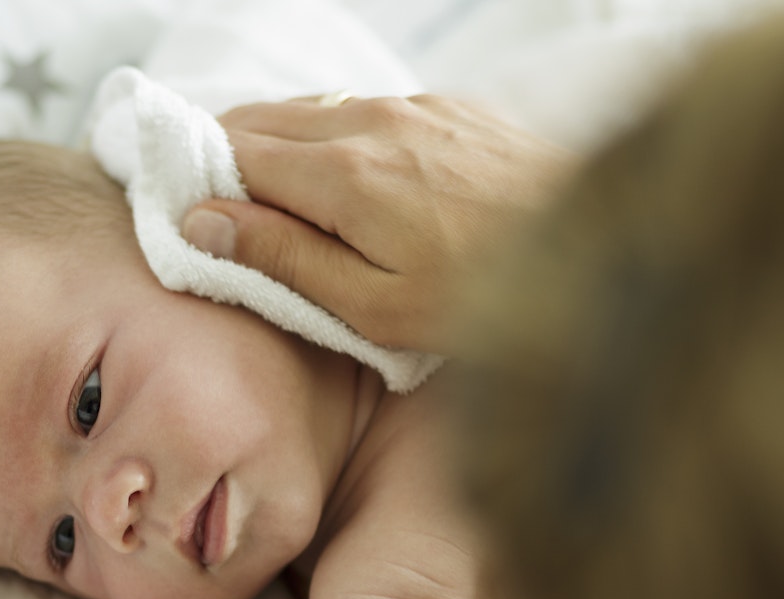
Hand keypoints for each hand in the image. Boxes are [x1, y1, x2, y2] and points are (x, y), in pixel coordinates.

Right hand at [182, 95, 573, 352]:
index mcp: (343, 175)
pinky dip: (335, 138)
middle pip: (263, 120)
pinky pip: (366, 112)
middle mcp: (372, 122)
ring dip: (280, 146)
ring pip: (313, 110)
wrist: (602, 255)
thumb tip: (202, 220)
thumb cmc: (486, 300)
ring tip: (275, 203)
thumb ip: (285, 257)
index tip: (181, 214)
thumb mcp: (374, 305)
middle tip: (216, 213)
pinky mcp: (452, 110)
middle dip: (227, 159)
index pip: (232, 152)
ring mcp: (416, 107)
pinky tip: (347, 183)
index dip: (196, 179)